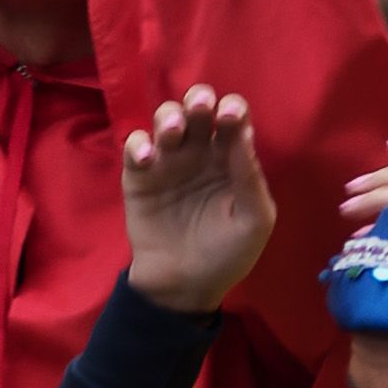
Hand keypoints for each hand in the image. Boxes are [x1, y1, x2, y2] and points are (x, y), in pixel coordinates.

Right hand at [123, 88, 273, 315]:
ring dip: (168, 116)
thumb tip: (243, 133)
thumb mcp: (253, 222)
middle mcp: (200, 152)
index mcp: (231, 158)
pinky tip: (148, 159)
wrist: (184, 288)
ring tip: (172, 133)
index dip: (232, 109)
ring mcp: (168, 161)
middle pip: (197, 108)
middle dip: (198, 99)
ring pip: (165, 118)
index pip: (233, 119)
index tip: (229, 117)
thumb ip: (250, 178)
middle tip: (201, 107)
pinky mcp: (138, 175)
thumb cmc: (226, 254)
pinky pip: (134, 146)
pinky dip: (138, 144)